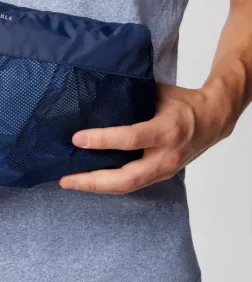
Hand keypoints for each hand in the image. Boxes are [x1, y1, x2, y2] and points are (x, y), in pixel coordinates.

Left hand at [60, 83, 236, 193]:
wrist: (214, 119)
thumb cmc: (183, 103)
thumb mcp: (157, 94)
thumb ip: (130, 98)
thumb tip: (95, 99)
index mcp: (167, 130)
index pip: (130, 139)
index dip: (102, 140)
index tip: (77, 139)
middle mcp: (166, 156)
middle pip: (126, 179)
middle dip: (93, 182)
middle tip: (66, 179)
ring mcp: (164, 170)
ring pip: (128, 187)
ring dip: (97, 187)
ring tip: (71, 182)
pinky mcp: (161, 175)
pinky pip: (132, 184)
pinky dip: (110, 184)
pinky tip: (91, 180)